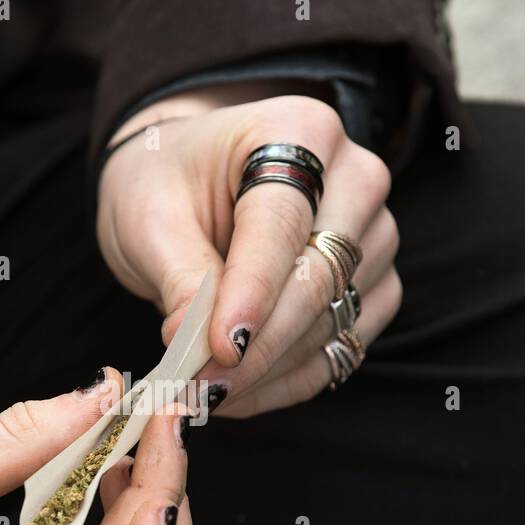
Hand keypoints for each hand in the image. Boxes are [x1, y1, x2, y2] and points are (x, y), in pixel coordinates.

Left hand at [96, 84, 401, 417]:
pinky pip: (343, 349)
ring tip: (204, 391)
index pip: (283, 224)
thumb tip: (194, 343)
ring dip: (269, 370)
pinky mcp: (375, 286)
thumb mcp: (149, 216)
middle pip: (320, 278)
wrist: (188, 182)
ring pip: (334, 321)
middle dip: (258, 346)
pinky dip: (288, 382)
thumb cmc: (167, 184)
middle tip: (198, 388)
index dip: (252, 293)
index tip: (220, 350)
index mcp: (300, 131)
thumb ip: (178, 275)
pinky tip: (238, 392)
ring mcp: (375, 235)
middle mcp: (355, 178)